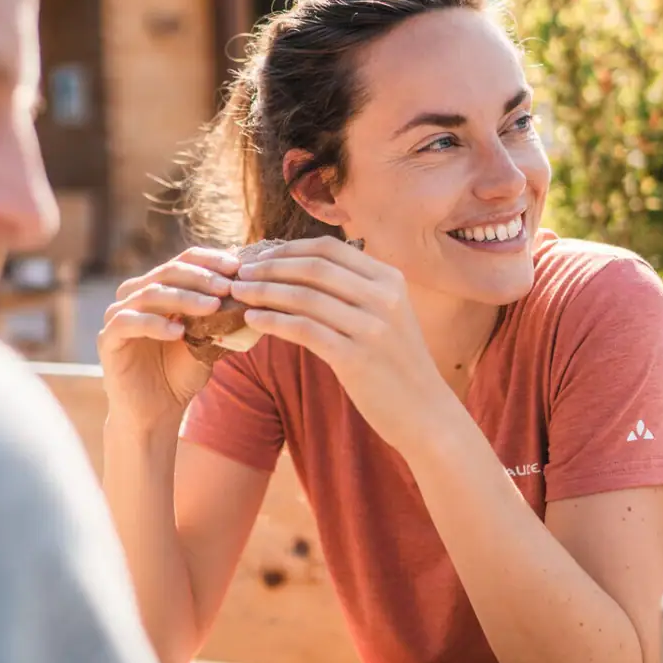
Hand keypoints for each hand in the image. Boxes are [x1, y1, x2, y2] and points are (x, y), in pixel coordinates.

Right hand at [97, 247, 240, 431]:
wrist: (156, 413)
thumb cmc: (181, 375)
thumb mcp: (207, 341)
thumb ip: (221, 317)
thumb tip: (252, 293)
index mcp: (160, 289)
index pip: (184, 261)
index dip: (211, 261)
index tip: (238, 268)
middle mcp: (136, 295)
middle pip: (168, 272)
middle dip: (201, 277)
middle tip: (227, 286)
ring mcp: (119, 314)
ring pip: (151, 294)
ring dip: (184, 298)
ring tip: (211, 307)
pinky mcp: (108, 338)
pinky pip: (129, 323)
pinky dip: (155, 325)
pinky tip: (179, 332)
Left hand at [229, 235, 450, 450]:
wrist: (425, 414)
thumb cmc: (396, 365)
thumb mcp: (387, 316)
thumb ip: (354, 291)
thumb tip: (297, 271)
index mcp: (389, 279)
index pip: (329, 248)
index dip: (288, 248)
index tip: (260, 256)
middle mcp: (383, 297)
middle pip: (313, 267)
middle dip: (269, 267)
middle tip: (240, 273)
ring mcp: (371, 327)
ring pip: (304, 296)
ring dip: (263, 291)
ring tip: (238, 294)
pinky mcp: (356, 357)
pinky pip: (304, 330)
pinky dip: (273, 321)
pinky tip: (253, 320)